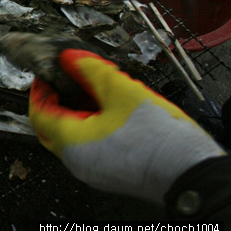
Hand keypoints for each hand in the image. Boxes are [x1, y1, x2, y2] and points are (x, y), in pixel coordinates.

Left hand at [29, 49, 224, 203]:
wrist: (191, 173)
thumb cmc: (159, 138)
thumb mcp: (122, 92)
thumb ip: (91, 71)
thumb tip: (70, 57)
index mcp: (72, 142)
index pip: (39, 112)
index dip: (40, 89)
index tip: (49, 72)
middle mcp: (75, 161)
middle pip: (49, 127)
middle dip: (53, 101)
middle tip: (65, 80)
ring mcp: (90, 171)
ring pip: (67, 139)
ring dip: (72, 113)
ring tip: (89, 90)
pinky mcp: (106, 174)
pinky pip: (85, 148)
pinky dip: (86, 127)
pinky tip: (105, 110)